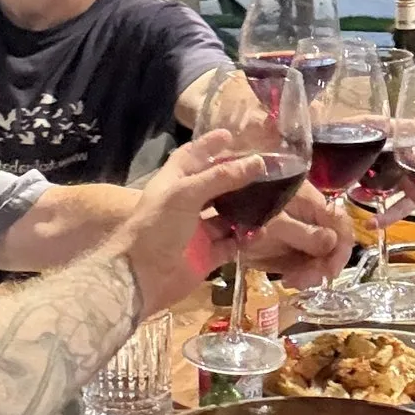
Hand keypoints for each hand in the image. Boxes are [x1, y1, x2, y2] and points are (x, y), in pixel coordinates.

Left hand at [108, 132, 275, 311]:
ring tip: (272, 197)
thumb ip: (221, 177)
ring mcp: (197, 231)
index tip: (232, 136)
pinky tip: (262, 230)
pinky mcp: (207, 255)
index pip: (192, 156)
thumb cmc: (158, 226)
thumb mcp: (187, 193)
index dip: (209, 145)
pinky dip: (246, 237)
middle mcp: (186, 204)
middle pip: (215, 184)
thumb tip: (257, 162)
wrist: (142, 277)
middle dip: (237, 176)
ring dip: (246, 207)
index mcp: (174, 182)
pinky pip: (232, 242)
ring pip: (227, 214)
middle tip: (265, 168)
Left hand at [237, 181, 347, 289]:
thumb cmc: (240, 210)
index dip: (341, 247)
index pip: (339, 222)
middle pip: (328, 242)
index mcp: (308, 200)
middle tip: (305, 282)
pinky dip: (295, 272)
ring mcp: (291, 231)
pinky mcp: (278, 245)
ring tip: (293, 282)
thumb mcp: (272, 222)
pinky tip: (287, 280)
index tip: (329, 272)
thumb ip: (302, 233)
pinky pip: (295, 261)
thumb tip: (332, 242)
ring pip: (312, 255)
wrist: (210, 223)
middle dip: (321, 264)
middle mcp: (304, 215)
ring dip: (308, 272)